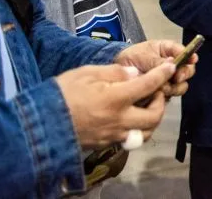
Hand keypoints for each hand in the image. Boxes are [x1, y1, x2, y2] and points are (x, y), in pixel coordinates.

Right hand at [57, 62, 174, 149]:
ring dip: (152, 119)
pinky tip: (131, 118)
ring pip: (146, 132)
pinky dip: (137, 129)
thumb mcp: (87, 73)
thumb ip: (115, 72)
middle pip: (154, 116)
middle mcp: (119, 120)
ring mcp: (113, 136)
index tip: (171, 67)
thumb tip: (136, 73)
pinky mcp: (106, 145)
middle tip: (156, 91)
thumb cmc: (62, 94)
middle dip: (161, 102)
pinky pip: (130, 139)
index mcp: (116, 99)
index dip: (163, 75)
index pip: (149, 85)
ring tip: (146, 106)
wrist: (39, 125)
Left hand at [115, 39, 196, 97]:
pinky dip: (164, 97)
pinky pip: (170, 97)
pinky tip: (155, 95)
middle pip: (188, 71)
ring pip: (181, 86)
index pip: (185, 52)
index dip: (190, 56)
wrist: (115, 75)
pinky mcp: (163, 94)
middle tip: (176, 77)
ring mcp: (169, 81)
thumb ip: (158, 62)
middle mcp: (172, 66)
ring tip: (161, 87)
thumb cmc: (130, 58)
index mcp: (169, 51)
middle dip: (183, 74)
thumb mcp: (144, 56)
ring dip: (173, 88)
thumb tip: (172, 66)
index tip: (191, 59)